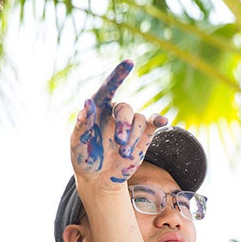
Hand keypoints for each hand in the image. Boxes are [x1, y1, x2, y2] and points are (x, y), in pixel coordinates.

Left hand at [70, 60, 166, 188]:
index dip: (118, 75)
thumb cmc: (84, 158)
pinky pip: (153, 123)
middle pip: (125, 109)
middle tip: (118, 142)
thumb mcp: (77, 143)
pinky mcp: (143, 135)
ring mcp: (130, 124)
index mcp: (98, 108)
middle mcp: (115, 112)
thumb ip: (82, 124)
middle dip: (123, 126)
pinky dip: (159, 120)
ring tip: (123, 155)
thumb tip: (87, 103)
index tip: (129, 63)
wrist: (99, 178)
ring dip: (132, 138)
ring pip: (138, 120)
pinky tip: (163, 120)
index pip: (108, 88)